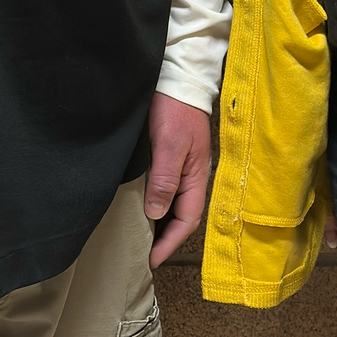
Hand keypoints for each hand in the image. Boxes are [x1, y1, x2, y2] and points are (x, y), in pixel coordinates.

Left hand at [144, 91, 212, 267]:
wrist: (177, 77)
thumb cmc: (175, 109)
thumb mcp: (169, 145)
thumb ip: (165, 179)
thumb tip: (156, 213)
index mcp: (197, 177)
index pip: (187, 220)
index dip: (170, 242)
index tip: (151, 260)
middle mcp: (191, 176)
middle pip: (181, 216)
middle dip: (165, 238)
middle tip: (143, 255)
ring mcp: (182, 167)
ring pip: (172, 205)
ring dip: (159, 223)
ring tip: (140, 239)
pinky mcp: (170, 158)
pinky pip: (164, 190)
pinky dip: (154, 204)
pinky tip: (141, 208)